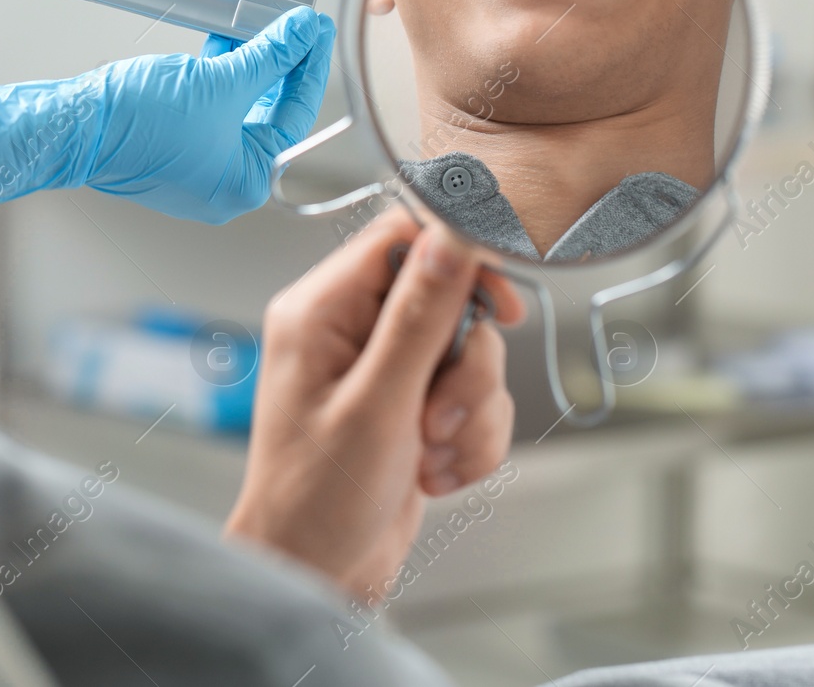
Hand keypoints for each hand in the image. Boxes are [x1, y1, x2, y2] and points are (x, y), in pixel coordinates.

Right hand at [0, 6, 335, 225]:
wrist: (75, 126)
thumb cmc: (139, 123)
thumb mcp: (221, 81)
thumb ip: (270, 56)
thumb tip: (301, 35)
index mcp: (247, 182)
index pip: (295, 116)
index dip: (309, 67)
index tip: (315, 34)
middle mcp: (225, 183)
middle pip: (268, 114)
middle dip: (279, 66)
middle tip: (296, 28)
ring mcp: (198, 169)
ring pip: (238, 110)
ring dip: (249, 67)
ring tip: (260, 27)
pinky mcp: (174, 149)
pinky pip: (211, 111)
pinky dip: (220, 79)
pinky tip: (224, 45)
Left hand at [224, 208, 523, 596]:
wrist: (316, 577)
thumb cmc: (316, 501)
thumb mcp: (377, 404)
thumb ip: (418, 317)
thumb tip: (451, 236)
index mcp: (321, 310)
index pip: (403, 237)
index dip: (460, 261)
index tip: (497, 306)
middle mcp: (349, 330)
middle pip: (450, 299)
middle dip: (465, 367)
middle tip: (439, 414)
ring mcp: (383, 370)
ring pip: (469, 354)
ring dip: (471, 411)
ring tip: (430, 453)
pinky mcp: (411, 406)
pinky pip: (473, 398)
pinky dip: (470, 439)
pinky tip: (434, 473)